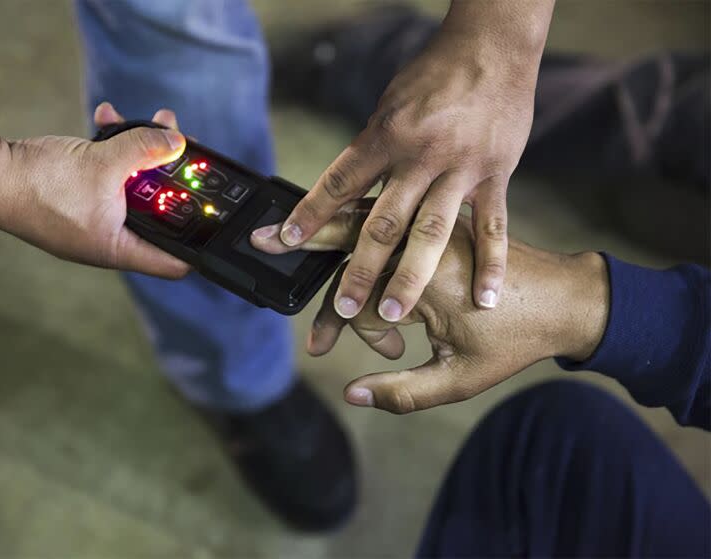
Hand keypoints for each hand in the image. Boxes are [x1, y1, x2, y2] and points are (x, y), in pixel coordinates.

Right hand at [0, 103, 189, 277]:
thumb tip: (177, 140)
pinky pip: (106, 176)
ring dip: (143, 155)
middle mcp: (107, 239)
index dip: (199, 248)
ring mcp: (91, 219)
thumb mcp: (102, 163)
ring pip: (132, 189)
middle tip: (185, 149)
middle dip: (172, 179)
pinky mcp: (76, 198)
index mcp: (118, 248)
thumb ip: (144, 149)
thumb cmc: (38, 186)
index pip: (174, 262)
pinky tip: (109, 119)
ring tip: (155, 123)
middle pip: (157, 214)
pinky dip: (112, 149)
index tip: (216, 226)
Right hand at [254, 207, 608, 413]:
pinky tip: (344, 216)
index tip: (361, 354)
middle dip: (302, 241)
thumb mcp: (461, 379)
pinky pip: (392, 212)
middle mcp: (424, 243)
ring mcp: (433, 225)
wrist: (568, 299)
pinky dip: (362, 217)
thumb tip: (353, 395)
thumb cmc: (516, 340)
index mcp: (425, 279)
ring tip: (294, 224)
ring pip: (367, 221)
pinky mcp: (441, 221)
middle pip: (349, 239)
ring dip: (330, 226)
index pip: (359, 299)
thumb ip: (403, 392)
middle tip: (260, 240)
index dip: (353, 332)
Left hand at [257, 20, 543, 323]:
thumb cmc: (433, 75)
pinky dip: (490, 264)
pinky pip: (493, 227)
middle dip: (360, 267)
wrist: (492, 48)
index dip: (309, 214)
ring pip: (433, 231)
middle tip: (343, 306)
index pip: (340, 182)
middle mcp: (421, 156)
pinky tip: (484, 299)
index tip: (282, 242)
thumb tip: (343, 188)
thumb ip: (372, 150)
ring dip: (411, 276)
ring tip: (393, 313)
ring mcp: (460, 168)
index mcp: (387, 135)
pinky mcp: (496, 175)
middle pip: (384, 221)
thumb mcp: (389, 105)